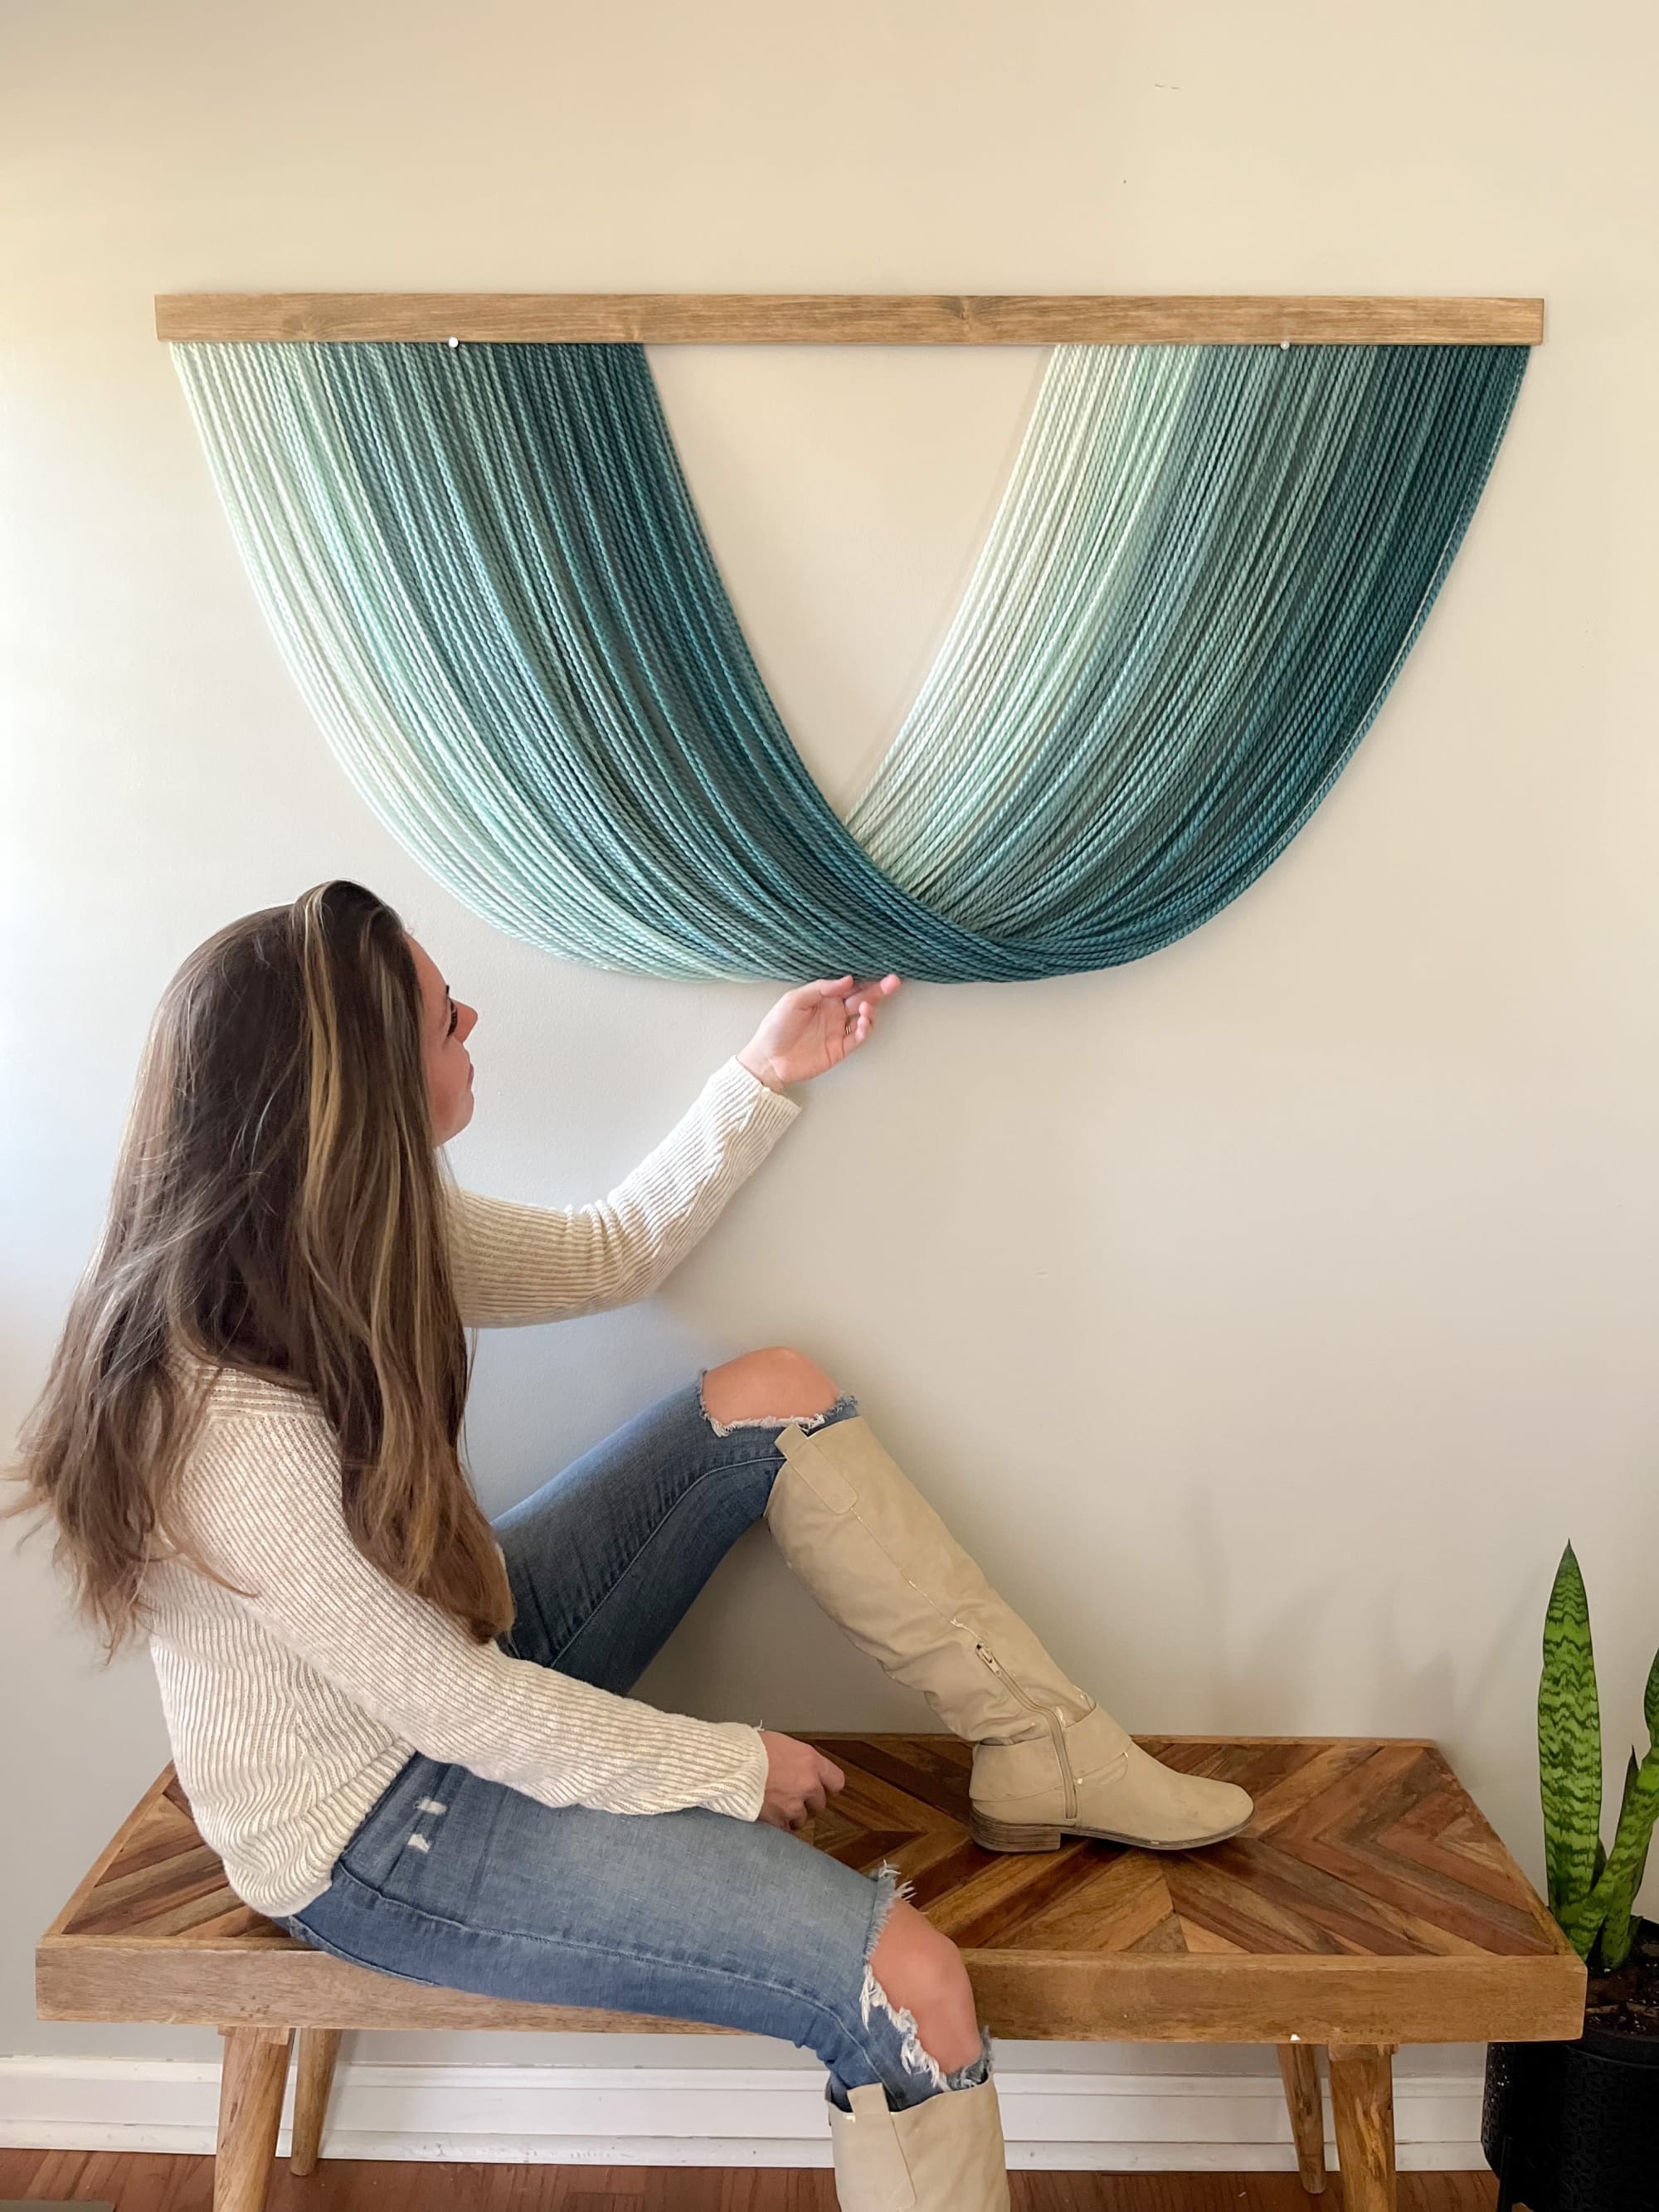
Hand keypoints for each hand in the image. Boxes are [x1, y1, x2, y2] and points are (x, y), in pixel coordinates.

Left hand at [737, 974, 901, 1091]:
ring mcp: (837, 1030)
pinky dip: (864, 1029)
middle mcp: (834, 1012)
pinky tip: (863, 1021)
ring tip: (866, 1007)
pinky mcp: (839, 1049)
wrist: (768, 1058)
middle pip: (861, 999)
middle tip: (893, 982)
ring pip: (863, 1017)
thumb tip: (848, 980)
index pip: (849, 986)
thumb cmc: (776, 1026)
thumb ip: (821, 988)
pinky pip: (857, 1037)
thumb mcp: (794, 1000)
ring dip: (870, 1010)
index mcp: (823, 998)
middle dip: (878, 991)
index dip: (864, 979)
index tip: (878, 971)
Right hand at [756, 1730, 845, 1830]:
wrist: (729, 1766)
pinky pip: (784, 1829)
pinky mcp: (778, 1821)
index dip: (828, 1785)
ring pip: (802, 1818)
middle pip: (820, 1803)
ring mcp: (794, 1805)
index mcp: (810, 1761)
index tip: (822, 1787)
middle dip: (807, 1801)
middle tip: (792, 1795)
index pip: (836, 1780)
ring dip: (792, 1815)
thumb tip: (795, 1764)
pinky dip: (777, 1824)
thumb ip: (794, 1758)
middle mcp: (807, 1785)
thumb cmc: (748, 1749)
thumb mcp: (779, 1743)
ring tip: (776, 1805)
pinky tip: (767, 1814)